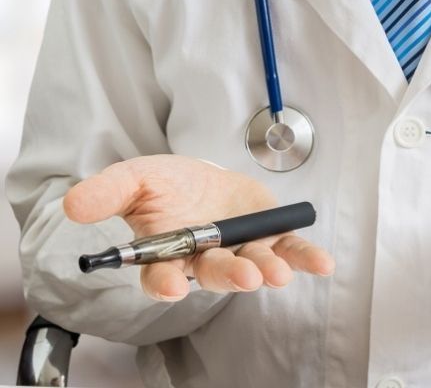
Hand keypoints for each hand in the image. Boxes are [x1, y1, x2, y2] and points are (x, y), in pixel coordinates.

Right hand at [64, 155, 334, 300]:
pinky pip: (290, 252)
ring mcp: (241, 251)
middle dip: (229, 275)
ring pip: (253, 265)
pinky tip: (322, 265)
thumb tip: (74, 206)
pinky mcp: (270, 240)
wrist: (206, 179)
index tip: (169, 286)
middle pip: (214, 273)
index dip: (164, 282)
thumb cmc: (170, 186)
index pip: (161, 275)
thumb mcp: (136, 177)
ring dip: (267, 270)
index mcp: (167, 253)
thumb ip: (108, 191)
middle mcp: (205, 260)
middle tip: (244, 277)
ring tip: (276, 273)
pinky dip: (306, 259)